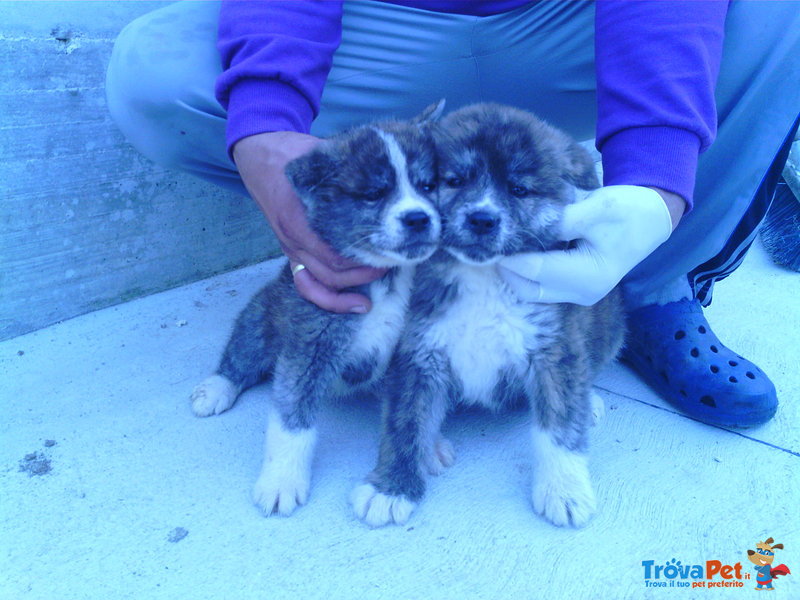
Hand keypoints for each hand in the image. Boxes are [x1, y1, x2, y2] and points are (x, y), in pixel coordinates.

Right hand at [233, 132, 384, 312]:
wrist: (259, 154)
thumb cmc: (292, 154)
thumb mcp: (319, 156)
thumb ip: (347, 169)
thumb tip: (384, 175)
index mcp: (298, 218)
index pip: (333, 255)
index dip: (363, 261)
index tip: (388, 254)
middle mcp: (293, 239)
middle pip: (331, 274)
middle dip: (363, 276)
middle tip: (390, 265)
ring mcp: (290, 247)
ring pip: (317, 284)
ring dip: (345, 293)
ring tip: (370, 294)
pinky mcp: (291, 251)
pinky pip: (305, 284)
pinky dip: (325, 298)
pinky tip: (348, 302)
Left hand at [498, 185, 682, 304]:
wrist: (650, 218)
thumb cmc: (627, 210)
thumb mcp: (596, 208)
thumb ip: (559, 220)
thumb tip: (524, 224)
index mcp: (590, 275)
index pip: (536, 270)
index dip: (510, 256)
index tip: (491, 239)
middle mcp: (582, 293)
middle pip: (528, 288)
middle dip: (506, 268)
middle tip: (488, 245)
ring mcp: (578, 295)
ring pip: (531, 291)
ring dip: (513, 273)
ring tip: (500, 247)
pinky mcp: (573, 290)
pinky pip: (540, 287)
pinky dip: (525, 273)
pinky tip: (517, 252)